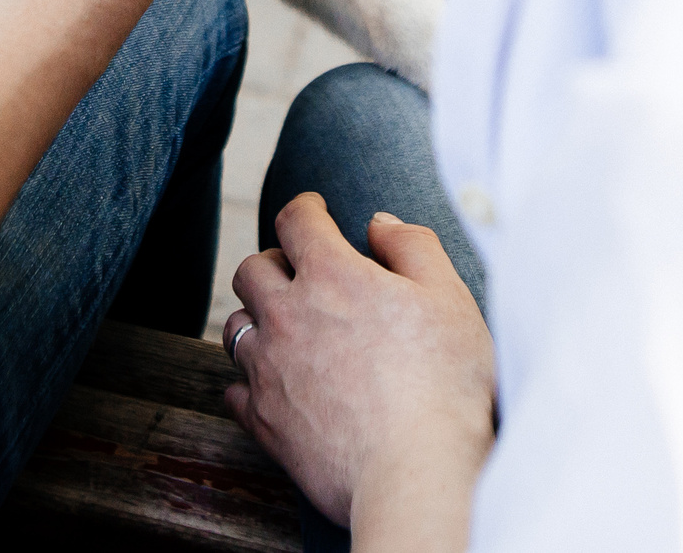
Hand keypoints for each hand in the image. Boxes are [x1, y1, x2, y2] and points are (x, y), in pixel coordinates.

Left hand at [223, 194, 494, 548]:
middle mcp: (287, 316)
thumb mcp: (448, 297)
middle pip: (250, 271)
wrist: (417, 473)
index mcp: (331, 276)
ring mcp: (269, 371)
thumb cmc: (444, 383)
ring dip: (256, 320)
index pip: (296, 220)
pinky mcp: (265, 423)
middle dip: (272, 263)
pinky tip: (271, 386)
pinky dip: (248, 384)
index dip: (305, 208)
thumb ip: (413, 246)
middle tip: (298, 274)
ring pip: (235, 328)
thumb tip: (377, 223)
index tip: (314, 211)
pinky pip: (234, 392)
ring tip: (283, 329)